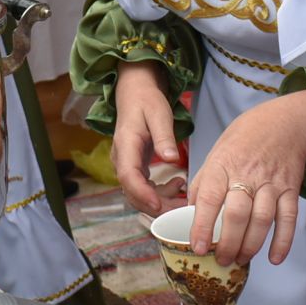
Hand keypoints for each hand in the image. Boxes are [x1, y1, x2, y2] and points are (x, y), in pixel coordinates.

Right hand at [111, 62, 186, 215]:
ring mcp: (126, 165)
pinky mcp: (134, 168)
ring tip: (184, 196)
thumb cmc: (147, 101)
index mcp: (125, 146)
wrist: (135, 93)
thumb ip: (164, 137)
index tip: (159, 205)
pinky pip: (143, 188)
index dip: (142, 194)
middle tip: (180, 210)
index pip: (128, 176)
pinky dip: (160, 193)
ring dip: (160, 201)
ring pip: (138, 194)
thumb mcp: (159, 114)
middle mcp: (121, 160)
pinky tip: (177, 183)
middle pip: (132, 192)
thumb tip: (171, 159)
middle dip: (155, 206)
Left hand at [188, 90, 305, 265]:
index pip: (209, 198)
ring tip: (241, 260)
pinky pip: (289, 218)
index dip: (202, 225)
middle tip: (221, 261)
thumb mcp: (216, 153)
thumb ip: (203, 183)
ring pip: (262, 219)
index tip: (198, 247)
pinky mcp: (290, 189)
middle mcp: (247, 174)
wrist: (285, 123)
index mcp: (222, 165)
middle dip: (228, 243)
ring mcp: (271, 182)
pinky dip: (283, 241)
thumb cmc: (244, 140)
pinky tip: (274, 258)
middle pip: (237, 214)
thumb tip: (190, 213)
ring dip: (251, 245)